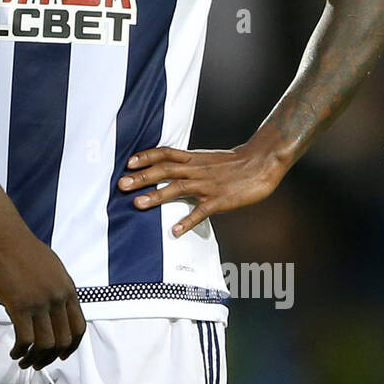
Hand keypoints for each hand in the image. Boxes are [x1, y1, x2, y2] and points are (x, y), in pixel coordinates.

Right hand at [0, 232, 84, 369]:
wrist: (4, 235)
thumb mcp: (52, 268)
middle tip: (37, 363)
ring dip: (35, 359)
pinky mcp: (20, 306)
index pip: (78, 328)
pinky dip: (20, 351)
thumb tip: (53, 310)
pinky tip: (14, 352)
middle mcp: (58, 298)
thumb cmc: (23, 248)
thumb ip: (57, 289)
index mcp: (68, 289)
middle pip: (63, 340)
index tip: (60, 355)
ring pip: (45, 344)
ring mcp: (40, 303)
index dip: (71, 347)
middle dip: (50, 357)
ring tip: (23, 361)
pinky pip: (25, 339)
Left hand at [117, 143, 287, 237]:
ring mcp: (208, 184)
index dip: (146, 157)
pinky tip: (175, 231)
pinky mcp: (220, 199)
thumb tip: (168, 169)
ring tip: (138, 204)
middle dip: (142, 177)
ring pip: (178, 188)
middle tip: (121, 184)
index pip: (165, 153)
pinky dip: (188, 221)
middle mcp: (196, 169)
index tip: (128, 162)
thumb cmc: (234, 163)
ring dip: (157, 196)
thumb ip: (188, 164)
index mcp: (193, 159)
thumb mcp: (207, 158)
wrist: (262, 162)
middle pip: (165, 170)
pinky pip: (202, 211)